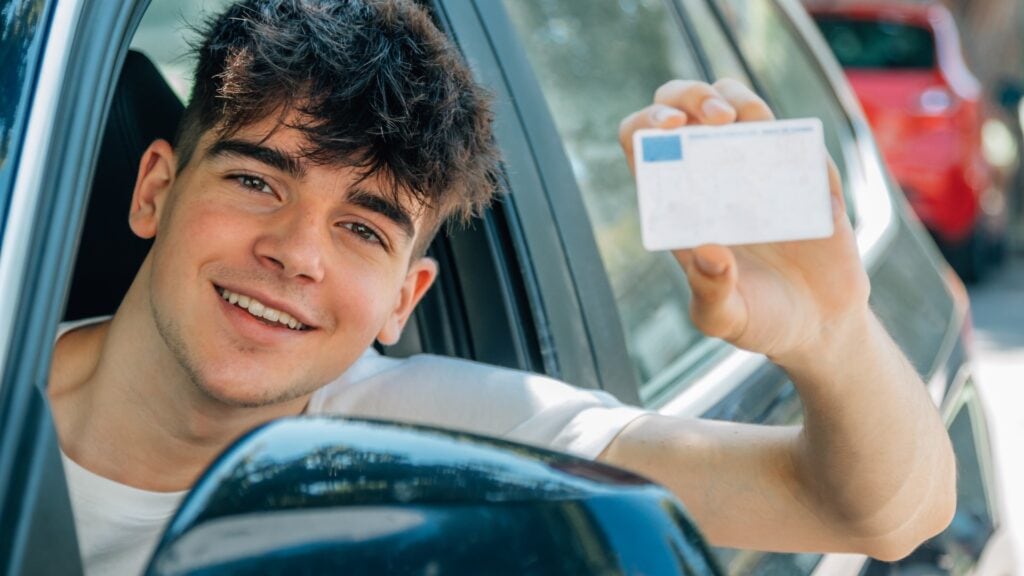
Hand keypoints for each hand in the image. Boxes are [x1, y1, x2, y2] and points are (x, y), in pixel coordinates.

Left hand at [618, 79, 870, 364]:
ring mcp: (758, 166)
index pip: (644, 145)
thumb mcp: (727, 318)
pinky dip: (782, 125)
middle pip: (683, 107)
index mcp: (677, 203)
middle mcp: (711, 176)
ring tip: (735, 121)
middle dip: (687, 94)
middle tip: (708, 118)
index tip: (666, 130)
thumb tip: (709, 251)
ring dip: (732, 96)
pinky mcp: (803, 169)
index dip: (646, 125)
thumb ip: (712, 292)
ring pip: (734, 101)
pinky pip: (789, 128)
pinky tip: (782, 148)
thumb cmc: (761, 321)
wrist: (821, 326)